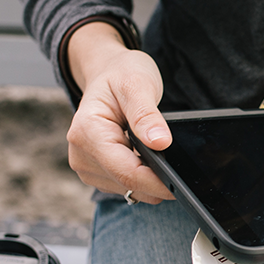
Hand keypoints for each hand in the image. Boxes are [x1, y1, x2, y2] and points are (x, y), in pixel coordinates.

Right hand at [63, 21, 174, 203]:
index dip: (157, 182)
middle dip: (157, 181)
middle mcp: (80, 154)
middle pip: (128, 184)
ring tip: (159, 153)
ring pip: (129, 190)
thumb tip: (160, 143)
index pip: (126, 172)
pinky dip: (143, 178)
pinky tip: (149, 158)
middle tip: (183, 167)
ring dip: (150, 180)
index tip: (182, 183)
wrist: (107, 73)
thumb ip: (146, 115)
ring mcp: (86, 166)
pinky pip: (127, 186)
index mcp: (87, 131)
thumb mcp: (137, 84)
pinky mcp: (96, 173)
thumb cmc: (120, 75)